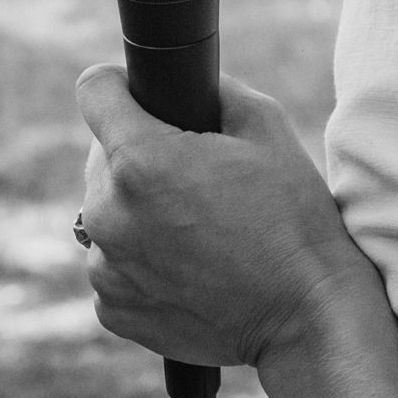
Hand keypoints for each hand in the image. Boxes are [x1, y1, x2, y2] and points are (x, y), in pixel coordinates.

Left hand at [77, 66, 381, 370]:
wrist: (303, 312)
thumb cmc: (293, 216)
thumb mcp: (269, 128)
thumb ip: (216, 92)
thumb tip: (192, 86)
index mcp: (142, 161)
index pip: (94, 92)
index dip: (121, 87)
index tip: (141, 97)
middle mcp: (108, 213)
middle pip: (103, 157)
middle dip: (141, 156)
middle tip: (200, 176)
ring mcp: (104, 267)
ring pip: (109, 214)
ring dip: (141, 211)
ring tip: (201, 227)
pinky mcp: (110, 308)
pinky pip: (115, 264)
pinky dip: (143, 259)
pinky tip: (193, 265)